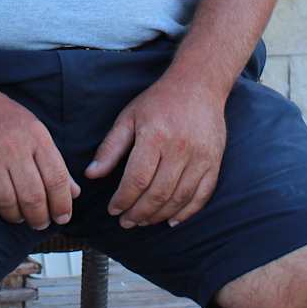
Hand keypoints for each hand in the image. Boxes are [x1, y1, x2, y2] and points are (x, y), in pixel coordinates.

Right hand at [0, 79, 79, 231]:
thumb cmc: (0, 117)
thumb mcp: (33, 130)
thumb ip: (53, 162)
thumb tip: (74, 193)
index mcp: (35, 136)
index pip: (56, 178)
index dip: (62, 204)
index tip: (62, 218)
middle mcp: (13, 146)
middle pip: (33, 196)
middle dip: (39, 217)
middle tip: (39, 223)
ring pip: (7, 202)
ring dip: (15, 216)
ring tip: (18, 217)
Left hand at [83, 77, 226, 228]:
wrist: (199, 85)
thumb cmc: (159, 101)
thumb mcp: (128, 118)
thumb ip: (110, 147)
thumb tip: (91, 174)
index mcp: (155, 137)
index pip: (137, 180)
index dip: (123, 200)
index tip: (113, 210)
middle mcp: (180, 149)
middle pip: (158, 194)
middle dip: (139, 213)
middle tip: (126, 222)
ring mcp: (201, 157)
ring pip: (179, 198)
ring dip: (159, 216)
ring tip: (143, 221)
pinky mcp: (215, 162)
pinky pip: (202, 195)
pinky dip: (187, 212)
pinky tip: (171, 220)